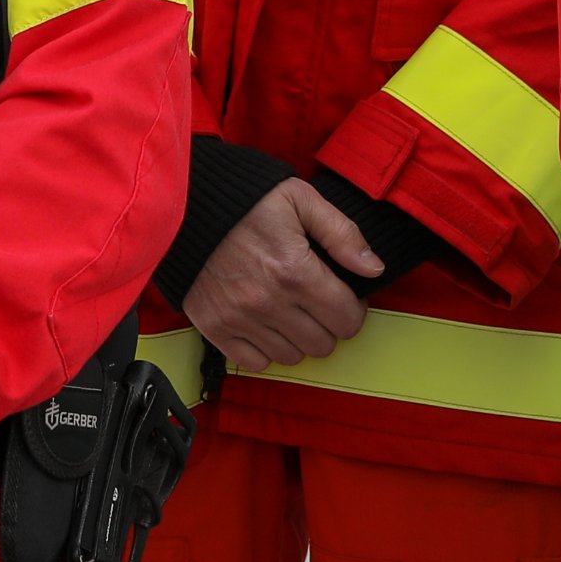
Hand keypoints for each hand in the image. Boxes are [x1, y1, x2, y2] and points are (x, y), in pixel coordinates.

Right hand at [183, 178, 378, 372]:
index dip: (353, 308)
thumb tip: (374, 268)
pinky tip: (266, 322)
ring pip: (293, 357)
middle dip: (329, 325)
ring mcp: (240, 319)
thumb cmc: (247, 201)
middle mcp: (269, 302)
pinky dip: (266, 348)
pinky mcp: (215, 328)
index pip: (347, 319)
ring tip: (291, 309)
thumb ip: (342, 234)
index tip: (344, 296)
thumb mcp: (301, 200)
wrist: (186, 207)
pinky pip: (256, 362)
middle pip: (323, 344)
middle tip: (318, 302)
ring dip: (299, 338)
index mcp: (295, 271)